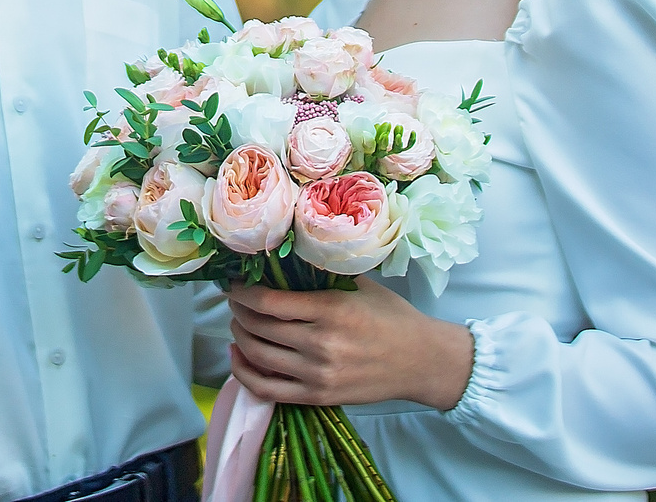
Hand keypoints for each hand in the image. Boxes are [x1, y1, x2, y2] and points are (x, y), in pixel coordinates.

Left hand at [226, 279, 473, 411]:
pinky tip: (238, 356)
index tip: (234, 284)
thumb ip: (323, 274)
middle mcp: (321, 343)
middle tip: (234, 300)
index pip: (269, 301)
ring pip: (258, 355)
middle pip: (258, 326)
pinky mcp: (318, 396)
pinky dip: (244, 373)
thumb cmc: (392, 317)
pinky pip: (267, 389)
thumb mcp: (360, 285)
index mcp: (331, 309)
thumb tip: (283, 260)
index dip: (242, 292)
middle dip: (237, 311)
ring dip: (239, 336)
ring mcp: (318, 374)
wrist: (422, 362)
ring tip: (238, 323)